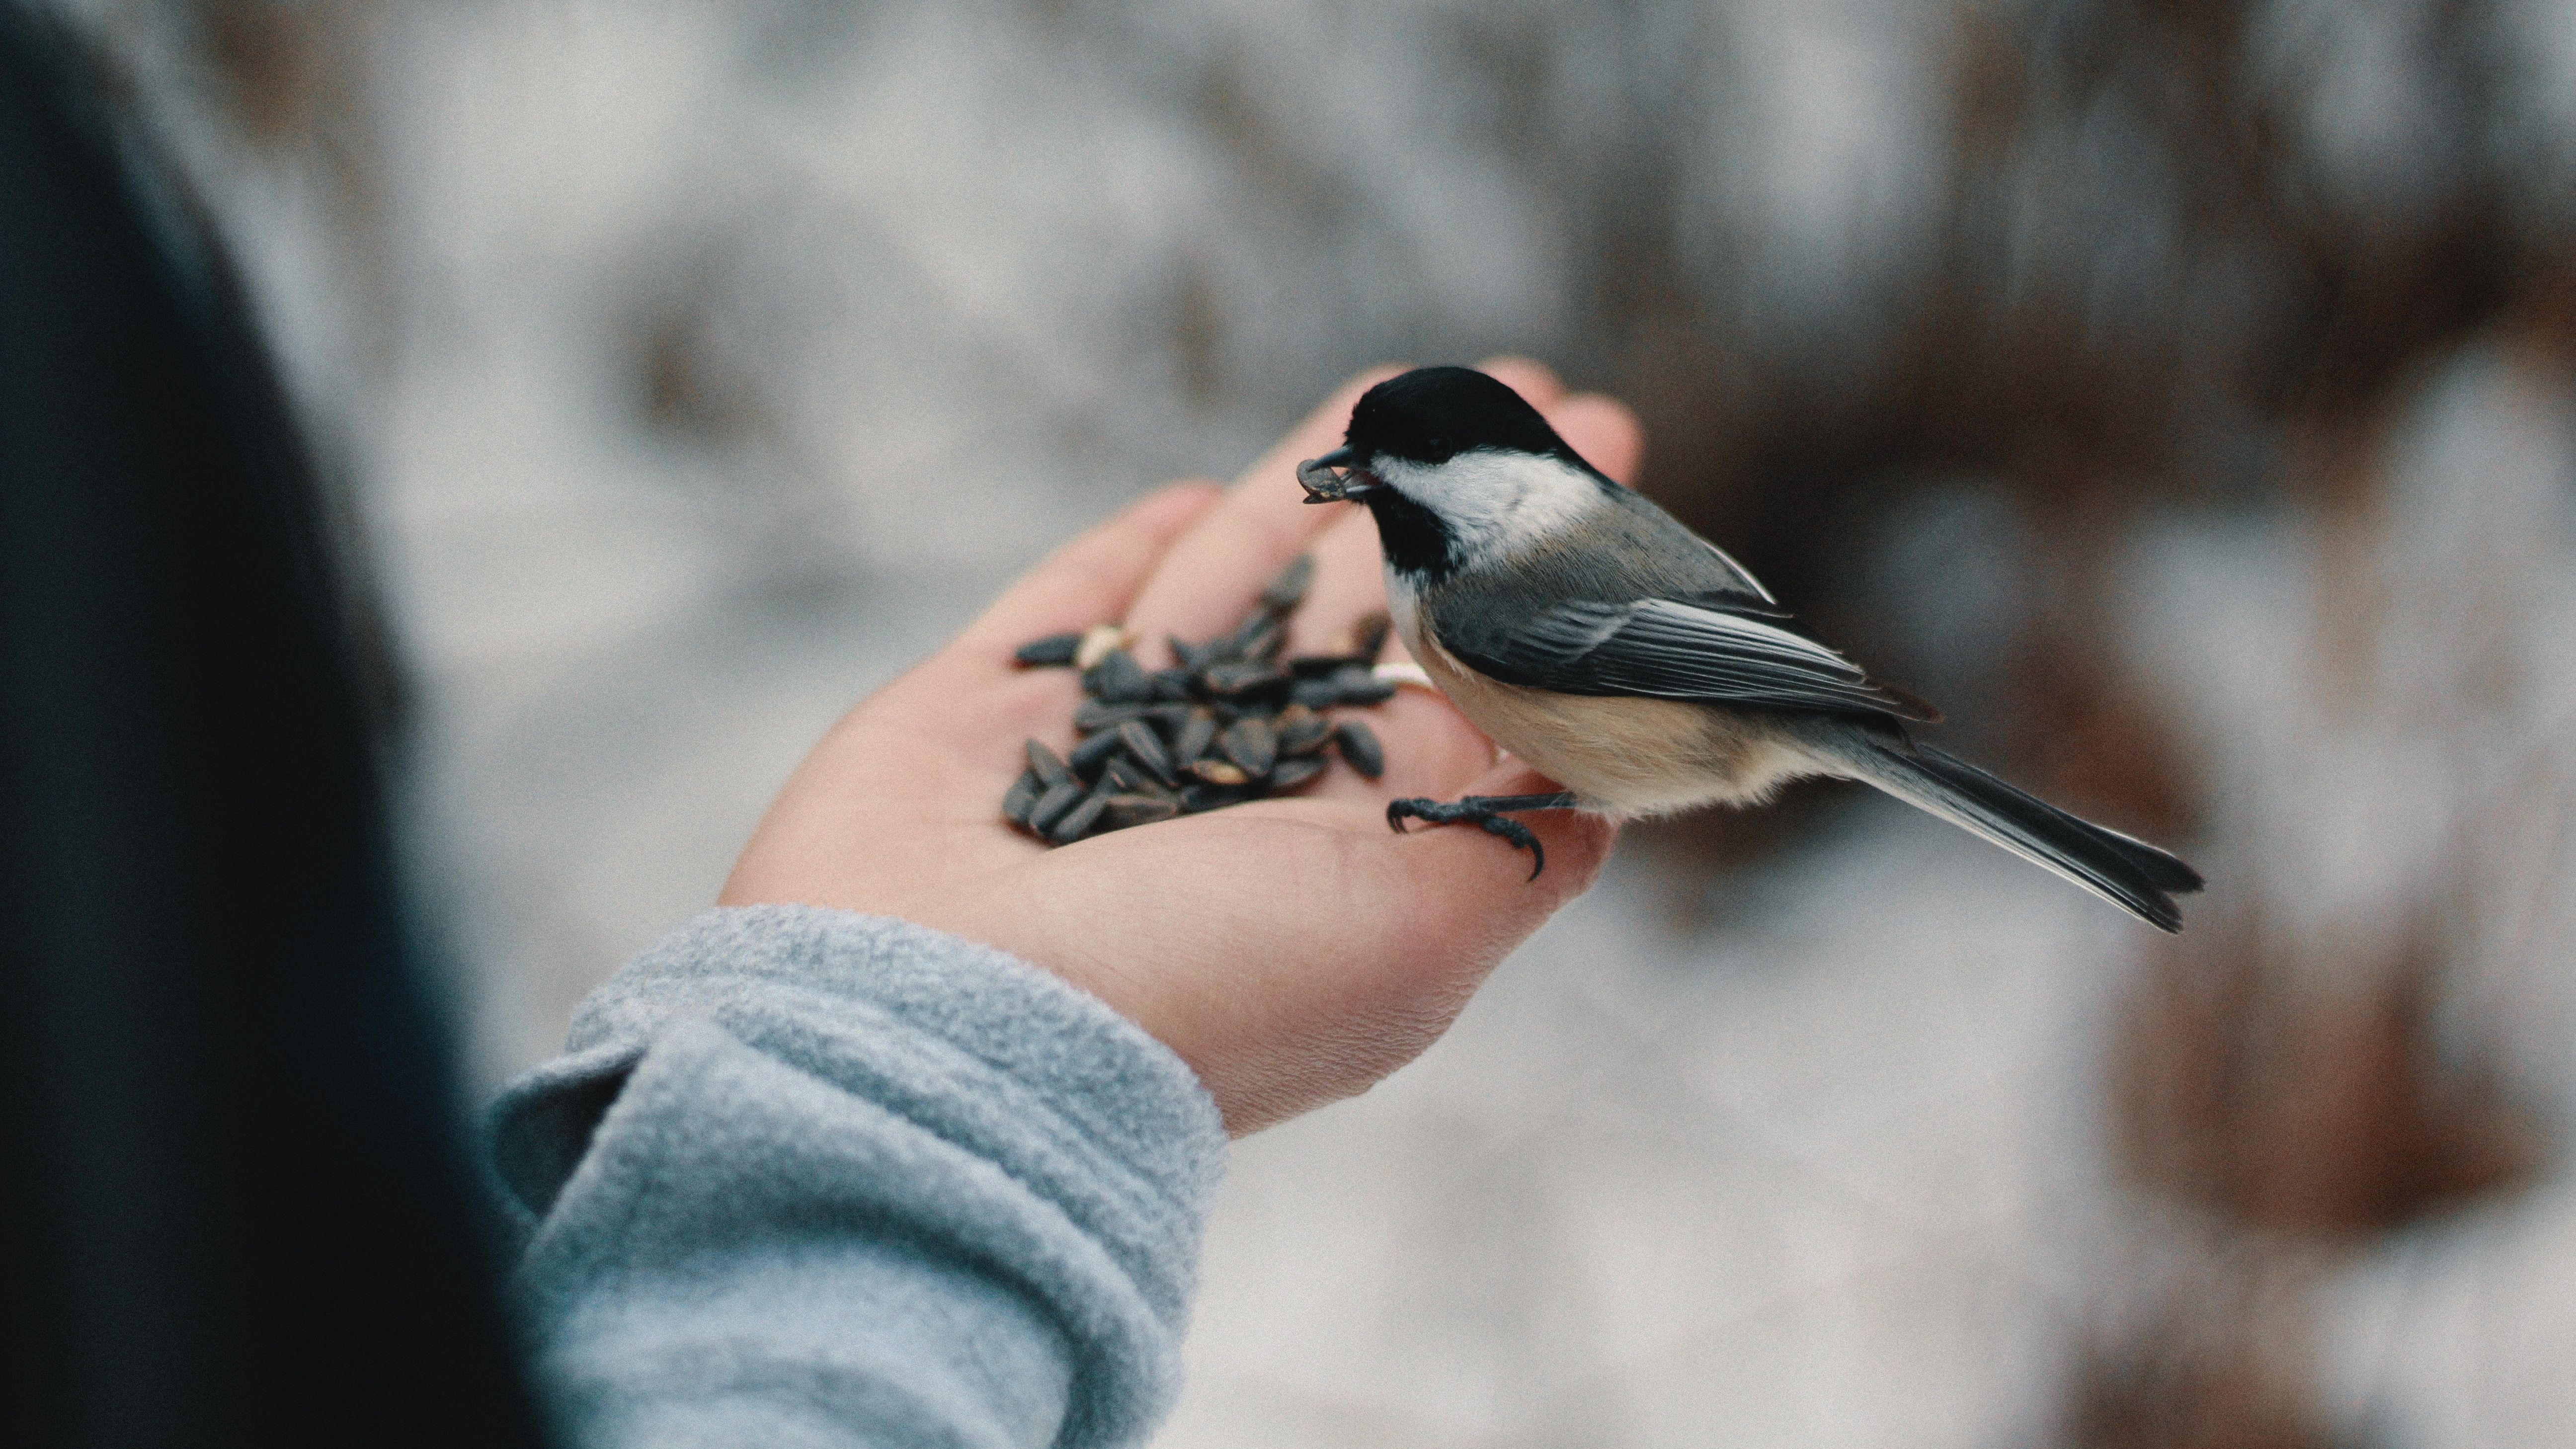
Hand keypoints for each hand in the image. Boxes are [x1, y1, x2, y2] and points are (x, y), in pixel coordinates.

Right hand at [720, 361, 1644, 1132]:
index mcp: (1341, 854)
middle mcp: (1230, 802)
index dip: (1531, 587)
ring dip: (1311, 486)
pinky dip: (1123, 556)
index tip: (1608, 483)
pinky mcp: (977, 716)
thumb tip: (1597, 794)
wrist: (941, 1032)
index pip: (1462, 687)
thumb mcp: (1416, 934)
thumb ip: (1514, 845)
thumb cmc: (1196, 986)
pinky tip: (1188, 493)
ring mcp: (1100, 755)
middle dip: (1444, 509)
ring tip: (1397, 389)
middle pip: (1360, 618)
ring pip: (1225, 586)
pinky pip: (1067, 611)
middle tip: (1531, 402)